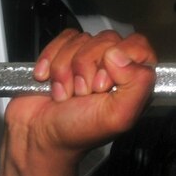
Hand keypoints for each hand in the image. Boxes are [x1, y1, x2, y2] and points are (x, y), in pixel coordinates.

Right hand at [6, 29, 156, 160]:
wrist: (37, 136)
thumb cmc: (77, 132)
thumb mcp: (117, 117)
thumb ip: (136, 85)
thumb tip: (121, 55)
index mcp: (135, 80)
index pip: (138, 46)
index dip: (117, 61)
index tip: (102, 85)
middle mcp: (115, 67)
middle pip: (107, 40)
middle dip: (86, 69)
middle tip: (82, 93)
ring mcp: (89, 58)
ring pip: (82, 39)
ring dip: (66, 70)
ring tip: (66, 93)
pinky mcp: (65, 53)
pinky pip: (62, 39)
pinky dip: (51, 60)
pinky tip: (49, 80)